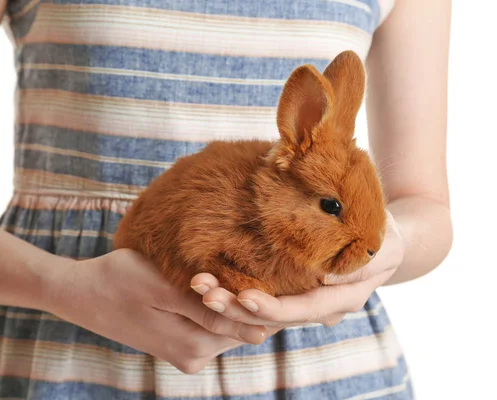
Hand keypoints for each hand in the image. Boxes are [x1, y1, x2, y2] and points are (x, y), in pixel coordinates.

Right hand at [45, 249, 269, 373]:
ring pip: (230, 325)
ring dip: (236, 300)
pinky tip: (219, 283)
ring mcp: (189, 354)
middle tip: (259, 264)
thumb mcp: (165, 289)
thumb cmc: (120, 280)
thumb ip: (211, 312)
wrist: (82, 294)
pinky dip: (221, 305)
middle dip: (251, 298)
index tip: (276, 274)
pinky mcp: (182, 346)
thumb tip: (260, 331)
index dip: (267, 299)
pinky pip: (214, 325)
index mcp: (194, 345)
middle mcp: (195, 357)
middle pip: (243, 327)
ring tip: (238, 268)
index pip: (251, 325)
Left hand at [191, 210, 403, 327]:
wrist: (387, 239)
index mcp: (342, 298)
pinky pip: (266, 296)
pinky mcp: (296, 289)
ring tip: (200, 286)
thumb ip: (360, 263)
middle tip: (205, 293)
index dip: (272, 307)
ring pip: (264, 310)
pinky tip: (214, 281)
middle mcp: (321, 307)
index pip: (302, 309)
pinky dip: (239, 292)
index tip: (242, 297)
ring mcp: (307, 301)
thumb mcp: (380, 241)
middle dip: (238, 308)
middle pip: (275, 316)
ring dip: (231, 301)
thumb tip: (329, 282)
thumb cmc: (382, 232)